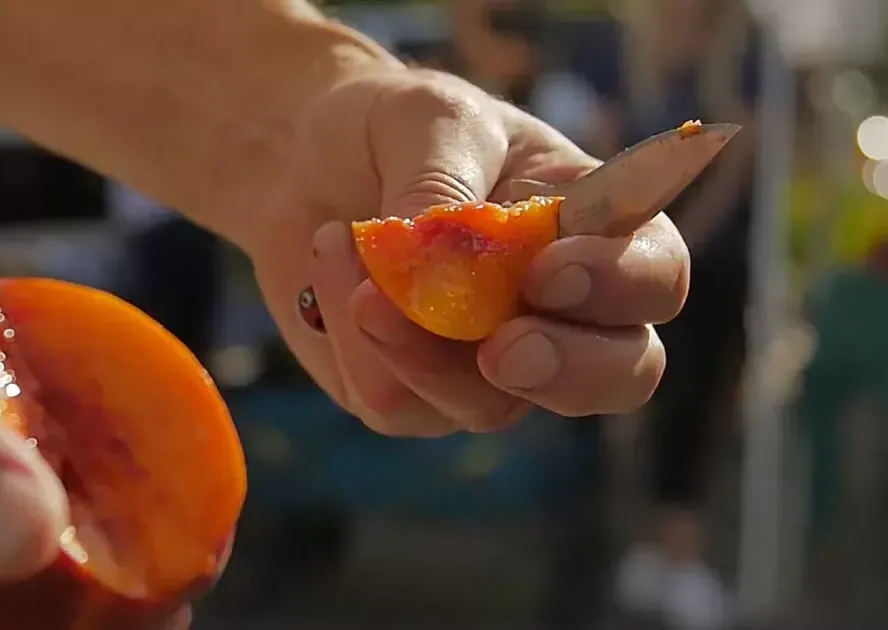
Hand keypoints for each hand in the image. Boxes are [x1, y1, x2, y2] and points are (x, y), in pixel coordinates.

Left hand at [252, 69, 687, 435]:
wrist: (307, 163)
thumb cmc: (397, 130)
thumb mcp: (427, 120)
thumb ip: (445, 184)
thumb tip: (444, 271)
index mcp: (593, 232)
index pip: (653, 276)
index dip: (617, 286)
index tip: (545, 271)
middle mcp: (561, 314)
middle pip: (616, 378)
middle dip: (562, 371)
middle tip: (501, 353)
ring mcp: (492, 368)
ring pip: (491, 407)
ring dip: (415, 345)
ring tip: (352, 254)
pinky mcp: (416, 397)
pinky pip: (397, 403)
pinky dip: (354, 340)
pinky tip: (332, 267)